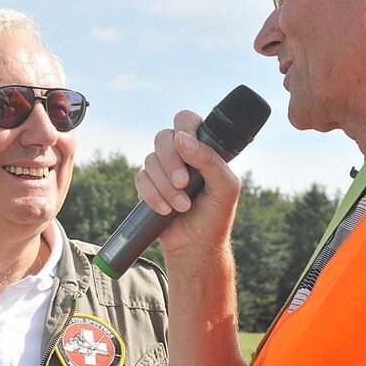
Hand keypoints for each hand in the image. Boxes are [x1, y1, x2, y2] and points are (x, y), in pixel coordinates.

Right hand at [134, 110, 241, 258]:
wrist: (197, 245)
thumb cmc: (216, 214)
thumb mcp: (225, 187)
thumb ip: (209, 160)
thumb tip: (182, 139)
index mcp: (202, 148)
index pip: (186, 120)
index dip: (183, 127)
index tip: (185, 144)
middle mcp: (180, 155)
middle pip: (163, 137)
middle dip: (171, 162)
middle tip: (184, 183)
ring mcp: (162, 169)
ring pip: (150, 160)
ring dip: (165, 186)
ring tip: (182, 206)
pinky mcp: (148, 186)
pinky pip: (140, 179)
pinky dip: (153, 195)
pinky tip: (166, 210)